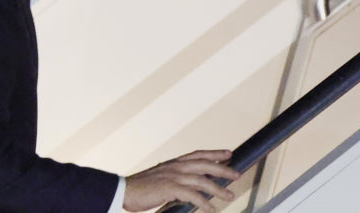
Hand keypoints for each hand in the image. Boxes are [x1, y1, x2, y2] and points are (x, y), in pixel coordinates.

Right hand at [123, 149, 240, 212]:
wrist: (123, 190)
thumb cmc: (140, 188)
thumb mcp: (160, 178)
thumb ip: (175, 181)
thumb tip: (188, 189)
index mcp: (173, 163)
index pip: (198, 154)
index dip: (214, 153)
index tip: (228, 153)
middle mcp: (176, 167)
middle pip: (204, 164)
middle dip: (222, 169)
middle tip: (236, 174)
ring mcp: (173, 177)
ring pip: (202, 181)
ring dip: (218, 189)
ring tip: (230, 196)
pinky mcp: (170, 188)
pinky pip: (193, 196)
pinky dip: (205, 203)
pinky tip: (212, 209)